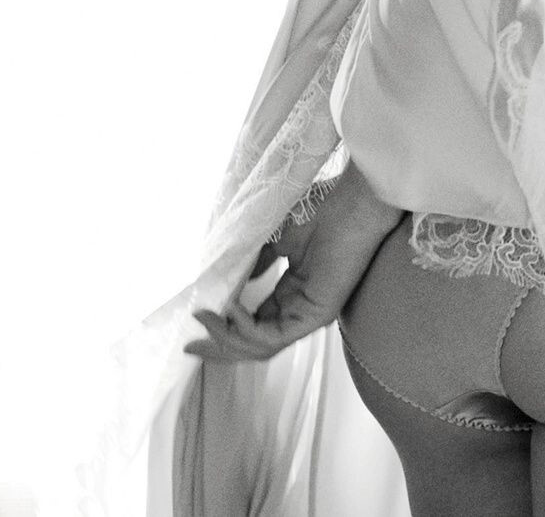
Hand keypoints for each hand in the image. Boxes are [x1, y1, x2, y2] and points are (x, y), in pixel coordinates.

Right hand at [183, 163, 406, 364]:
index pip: (254, 321)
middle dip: (219, 344)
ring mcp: (308, 313)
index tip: (195, 318)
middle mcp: (299, 306)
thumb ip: (253, 261)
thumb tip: (226, 283)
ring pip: (261, 345)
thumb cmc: (322, 209)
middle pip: (253, 341)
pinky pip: (275, 336)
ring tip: (204, 320)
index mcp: (293, 290)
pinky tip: (231, 311)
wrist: (354, 200)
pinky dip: (247, 329)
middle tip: (189, 343)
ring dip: (228, 337)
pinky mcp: (317, 315)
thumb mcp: (274, 237)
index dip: (224, 325)